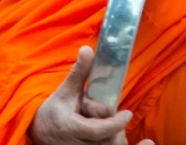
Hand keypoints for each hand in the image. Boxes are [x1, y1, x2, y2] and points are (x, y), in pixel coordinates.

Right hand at [30, 46, 146, 144]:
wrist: (39, 133)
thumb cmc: (52, 112)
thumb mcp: (65, 91)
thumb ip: (79, 73)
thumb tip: (88, 49)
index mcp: (71, 128)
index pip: (98, 130)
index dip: (115, 123)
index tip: (127, 113)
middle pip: (108, 141)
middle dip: (117, 129)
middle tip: (117, 118)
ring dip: (119, 139)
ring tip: (116, 128)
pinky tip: (147, 143)